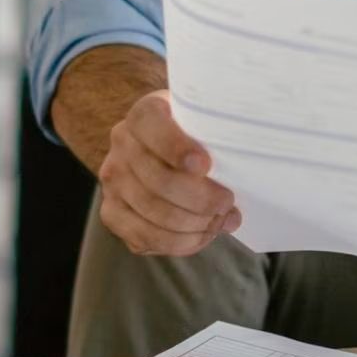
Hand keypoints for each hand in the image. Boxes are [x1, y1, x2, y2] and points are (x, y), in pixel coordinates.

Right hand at [96, 89, 241, 255]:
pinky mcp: (112, 212)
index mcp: (145, 114)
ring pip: (154, 213)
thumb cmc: (198, 136)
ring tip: (219, 221)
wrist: (166, 149)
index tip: (205, 165)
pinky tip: (202, 235)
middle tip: (227, 202)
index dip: (176, 148)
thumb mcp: (207, 123)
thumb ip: (219, 138)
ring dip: (194, 224)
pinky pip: (144, 237)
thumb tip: (245, 178)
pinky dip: (179, 243)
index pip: (151, 126)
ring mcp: (113, 180)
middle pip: (159, 181)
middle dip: (201, 199)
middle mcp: (122, 143)